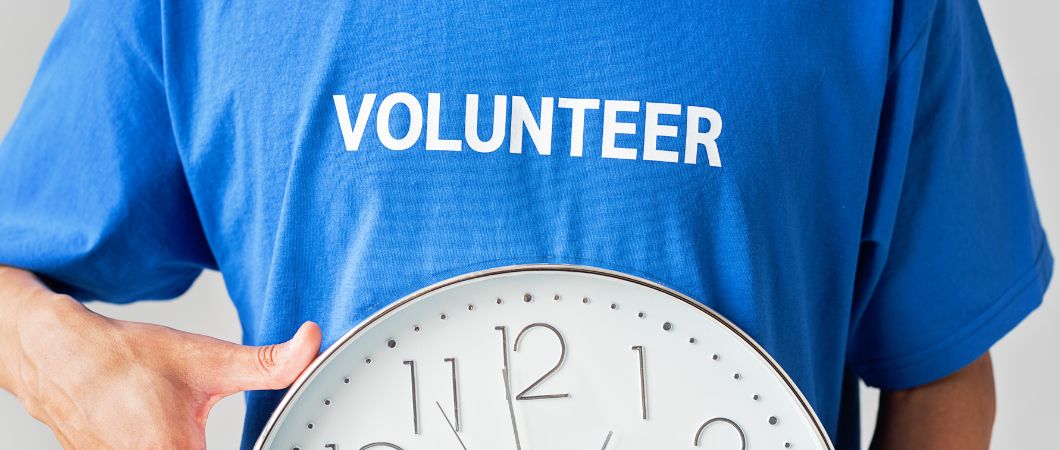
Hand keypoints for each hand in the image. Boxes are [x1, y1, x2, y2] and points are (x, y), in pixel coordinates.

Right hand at [3, 281, 320, 448]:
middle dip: (216, 446)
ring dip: (190, 449)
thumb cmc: (127, 359)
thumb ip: (266, 363)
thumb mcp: (208, 359)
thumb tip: (309, 344)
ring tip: (184, 425)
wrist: (62, 358)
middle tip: (222, 427)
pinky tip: (169, 432)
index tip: (268, 442)